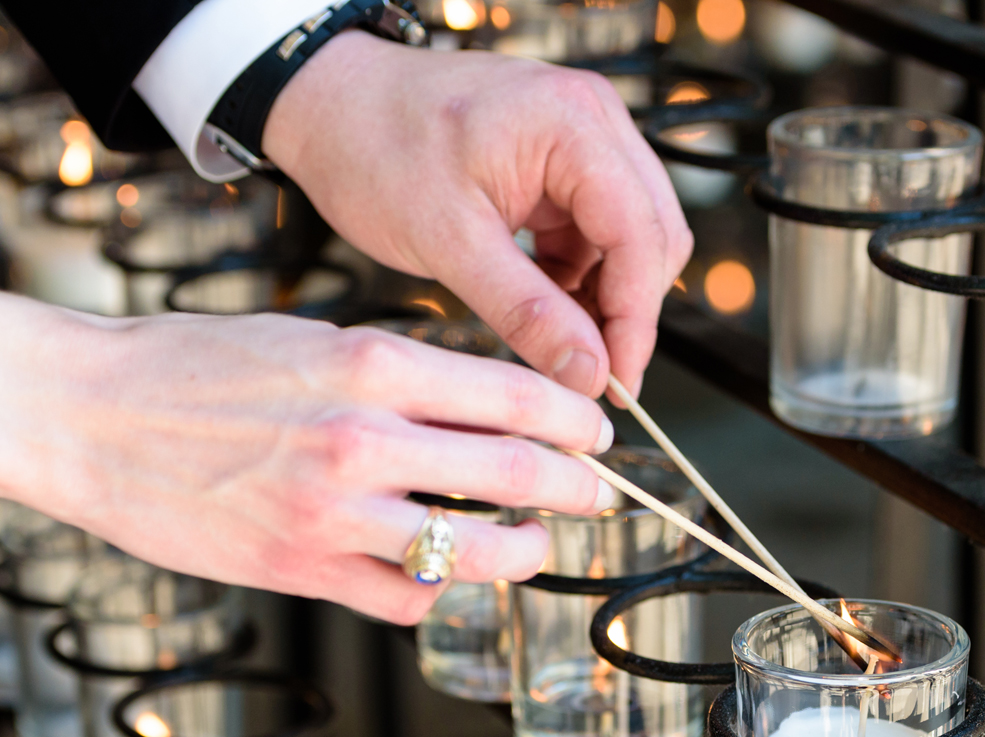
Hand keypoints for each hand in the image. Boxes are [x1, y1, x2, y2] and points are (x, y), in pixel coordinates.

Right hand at [33, 312, 615, 623]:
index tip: (597, 431)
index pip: (515, 393)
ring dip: (524, 550)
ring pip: (477, 550)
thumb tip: (481, 405)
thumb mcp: (309, 341)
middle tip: (598, 492)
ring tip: (534, 543)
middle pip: (517, 471)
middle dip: (577, 487)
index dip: (576, 418)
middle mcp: (363, 438)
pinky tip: (436, 573)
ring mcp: (334, 513)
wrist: (86, 414)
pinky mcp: (301, 569)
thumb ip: (397, 375)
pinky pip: (406, 596)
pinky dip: (434, 588)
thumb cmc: (191, 367)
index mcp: (370, 363)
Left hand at [265, 34, 691, 398]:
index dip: (637, 320)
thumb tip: (587, 373)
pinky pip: (599, 232)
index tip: (616, 383)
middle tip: (590, 375)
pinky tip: (546, 308)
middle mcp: (591, 120)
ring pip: (632, 239)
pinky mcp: (564, 162)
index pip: (641, 236)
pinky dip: (581, 277)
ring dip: (604, 297)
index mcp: (570, 124)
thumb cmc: (374, 146)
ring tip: (559, 343)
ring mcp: (582, 138)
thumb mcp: (449, 243)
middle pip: (653, 236)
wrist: (331, 104)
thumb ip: (526, 312)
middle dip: (627, 311)